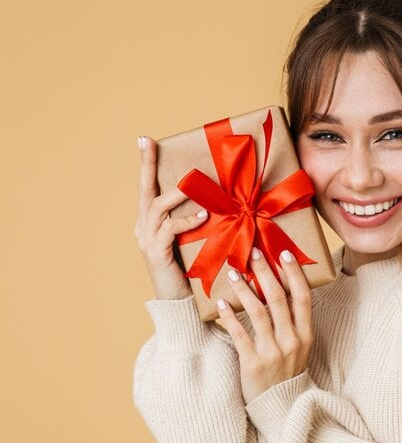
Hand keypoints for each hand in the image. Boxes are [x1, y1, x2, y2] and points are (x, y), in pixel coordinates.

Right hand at [134, 136, 208, 299]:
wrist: (179, 303)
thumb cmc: (190, 270)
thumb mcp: (192, 239)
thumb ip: (196, 219)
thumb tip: (217, 199)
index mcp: (150, 221)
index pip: (147, 188)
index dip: (146, 164)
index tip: (144, 139)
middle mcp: (143, 226)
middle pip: (144, 190)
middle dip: (147, 165)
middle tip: (149, 143)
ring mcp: (147, 239)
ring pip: (157, 207)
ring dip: (177, 194)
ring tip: (194, 186)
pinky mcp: (156, 252)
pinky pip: (169, 229)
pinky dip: (186, 220)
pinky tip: (204, 216)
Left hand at [216, 247, 312, 403]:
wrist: (281, 407)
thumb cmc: (287, 371)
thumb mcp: (299, 346)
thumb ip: (293, 321)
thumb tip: (279, 288)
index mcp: (306, 334)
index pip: (303, 297)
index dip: (294, 273)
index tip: (283, 253)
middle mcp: (292, 341)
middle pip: (279, 299)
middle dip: (266, 272)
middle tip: (254, 253)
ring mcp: (273, 352)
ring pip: (258, 312)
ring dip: (244, 289)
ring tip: (232, 273)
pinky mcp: (253, 363)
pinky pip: (239, 334)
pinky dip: (229, 317)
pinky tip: (220, 303)